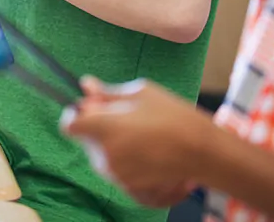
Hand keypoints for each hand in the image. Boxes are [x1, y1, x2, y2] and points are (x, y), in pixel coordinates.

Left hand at [60, 77, 210, 201]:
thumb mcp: (140, 93)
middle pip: (85, 139)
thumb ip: (107, 93)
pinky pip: (115, 171)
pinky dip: (125, 161)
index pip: (69, 124)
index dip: (75, 115)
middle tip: (125, 117)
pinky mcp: (128, 188)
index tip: (88, 109)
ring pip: (99, 154)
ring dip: (111, 144)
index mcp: (104, 128)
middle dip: (97, 127)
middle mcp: (104, 155)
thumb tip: (85, 85)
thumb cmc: (174, 117)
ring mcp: (115, 175)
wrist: (204, 152)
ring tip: (141, 134)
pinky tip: (146, 152)